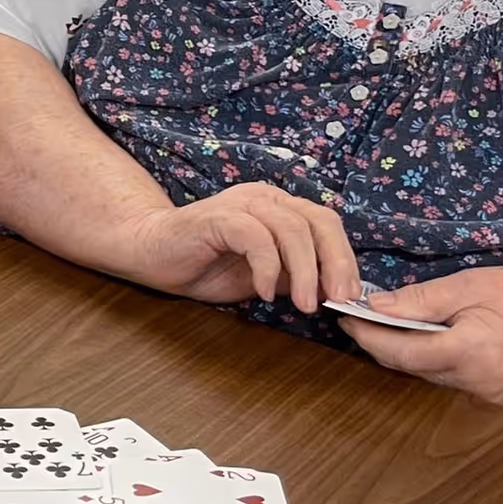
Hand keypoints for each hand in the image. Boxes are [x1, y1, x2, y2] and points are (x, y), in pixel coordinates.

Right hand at [126, 183, 360, 313]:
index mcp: (279, 207)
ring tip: (304, 304)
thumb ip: (297, 277)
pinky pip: (255, 237)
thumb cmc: (207, 265)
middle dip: (335, 262)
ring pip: (292, 228)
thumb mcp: (265, 276)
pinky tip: (262, 292)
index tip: (349, 297)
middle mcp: (264, 199)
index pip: (326, 223)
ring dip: (305, 271)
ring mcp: (240, 204)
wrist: (152, 254)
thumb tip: (337, 294)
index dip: (345, 259)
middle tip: (337, 299)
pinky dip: (267, 268)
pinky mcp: (217, 217)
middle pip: (318, 220)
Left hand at [338, 266, 502, 409]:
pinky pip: (451, 379)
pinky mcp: (496, 398)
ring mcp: (488, 396)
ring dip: (406, 351)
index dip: (367, 336)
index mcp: (470, 353)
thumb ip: (419, 300)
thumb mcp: (469, 285)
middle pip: (412, 366)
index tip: (344, 318)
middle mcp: (477, 383)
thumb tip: (376, 307)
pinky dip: (433, 359)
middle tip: (358, 317)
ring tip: (387, 324)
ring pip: (429, 375)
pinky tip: (426, 338)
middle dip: (380, 342)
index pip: (401, 352)